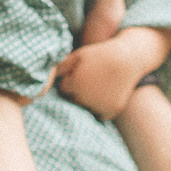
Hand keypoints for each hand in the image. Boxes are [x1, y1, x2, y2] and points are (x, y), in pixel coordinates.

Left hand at [56, 25, 170, 119]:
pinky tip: (106, 95)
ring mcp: (99, 106)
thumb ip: (60, 66)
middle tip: (93, 78)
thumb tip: (43, 76)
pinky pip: (100, 115)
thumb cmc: (100, 55)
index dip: (72, 79)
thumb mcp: (78, 55)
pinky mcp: (111, 111)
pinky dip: (101, 108)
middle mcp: (85, 98)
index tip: (83, 71)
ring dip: (89, 101)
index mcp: (74, 84)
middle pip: (74, 100)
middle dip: (79, 91)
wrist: (127, 59)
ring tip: (100, 85)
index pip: (64, 89)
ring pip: (86, 108)